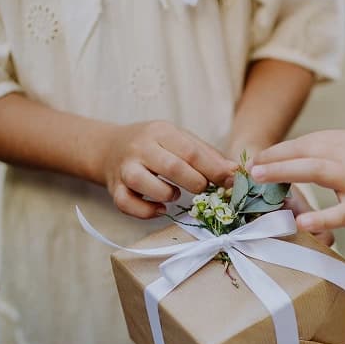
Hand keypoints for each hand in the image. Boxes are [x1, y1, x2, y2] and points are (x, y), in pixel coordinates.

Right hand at [100, 121, 236, 218]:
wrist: (109, 147)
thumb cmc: (154, 145)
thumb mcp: (180, 139)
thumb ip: (207, 154)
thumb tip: (234, 172)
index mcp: (161, 132)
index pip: (191, 151)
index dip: (214, 170)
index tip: (230, 182)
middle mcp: (140, 147)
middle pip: (171, 166)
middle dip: (195, 183)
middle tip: (204, 189)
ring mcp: (125, 168)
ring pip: (143, 182)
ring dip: (166, 194)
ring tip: (175, 195)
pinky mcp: (115, 188)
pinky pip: (126, 203)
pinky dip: (146, 211)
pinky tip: (161, 209)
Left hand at [249, 130, 344, 237]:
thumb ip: (338, 158)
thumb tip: (303, 164)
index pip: (309, 140)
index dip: (281, 150)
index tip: (260, 160)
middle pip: (307, 150)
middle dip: (274, 158)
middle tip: (249, 168)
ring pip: (316, 170)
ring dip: (284, 173)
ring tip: (260, 181)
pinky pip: (342, 213)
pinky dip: (321, 217)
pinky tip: (301, 223)